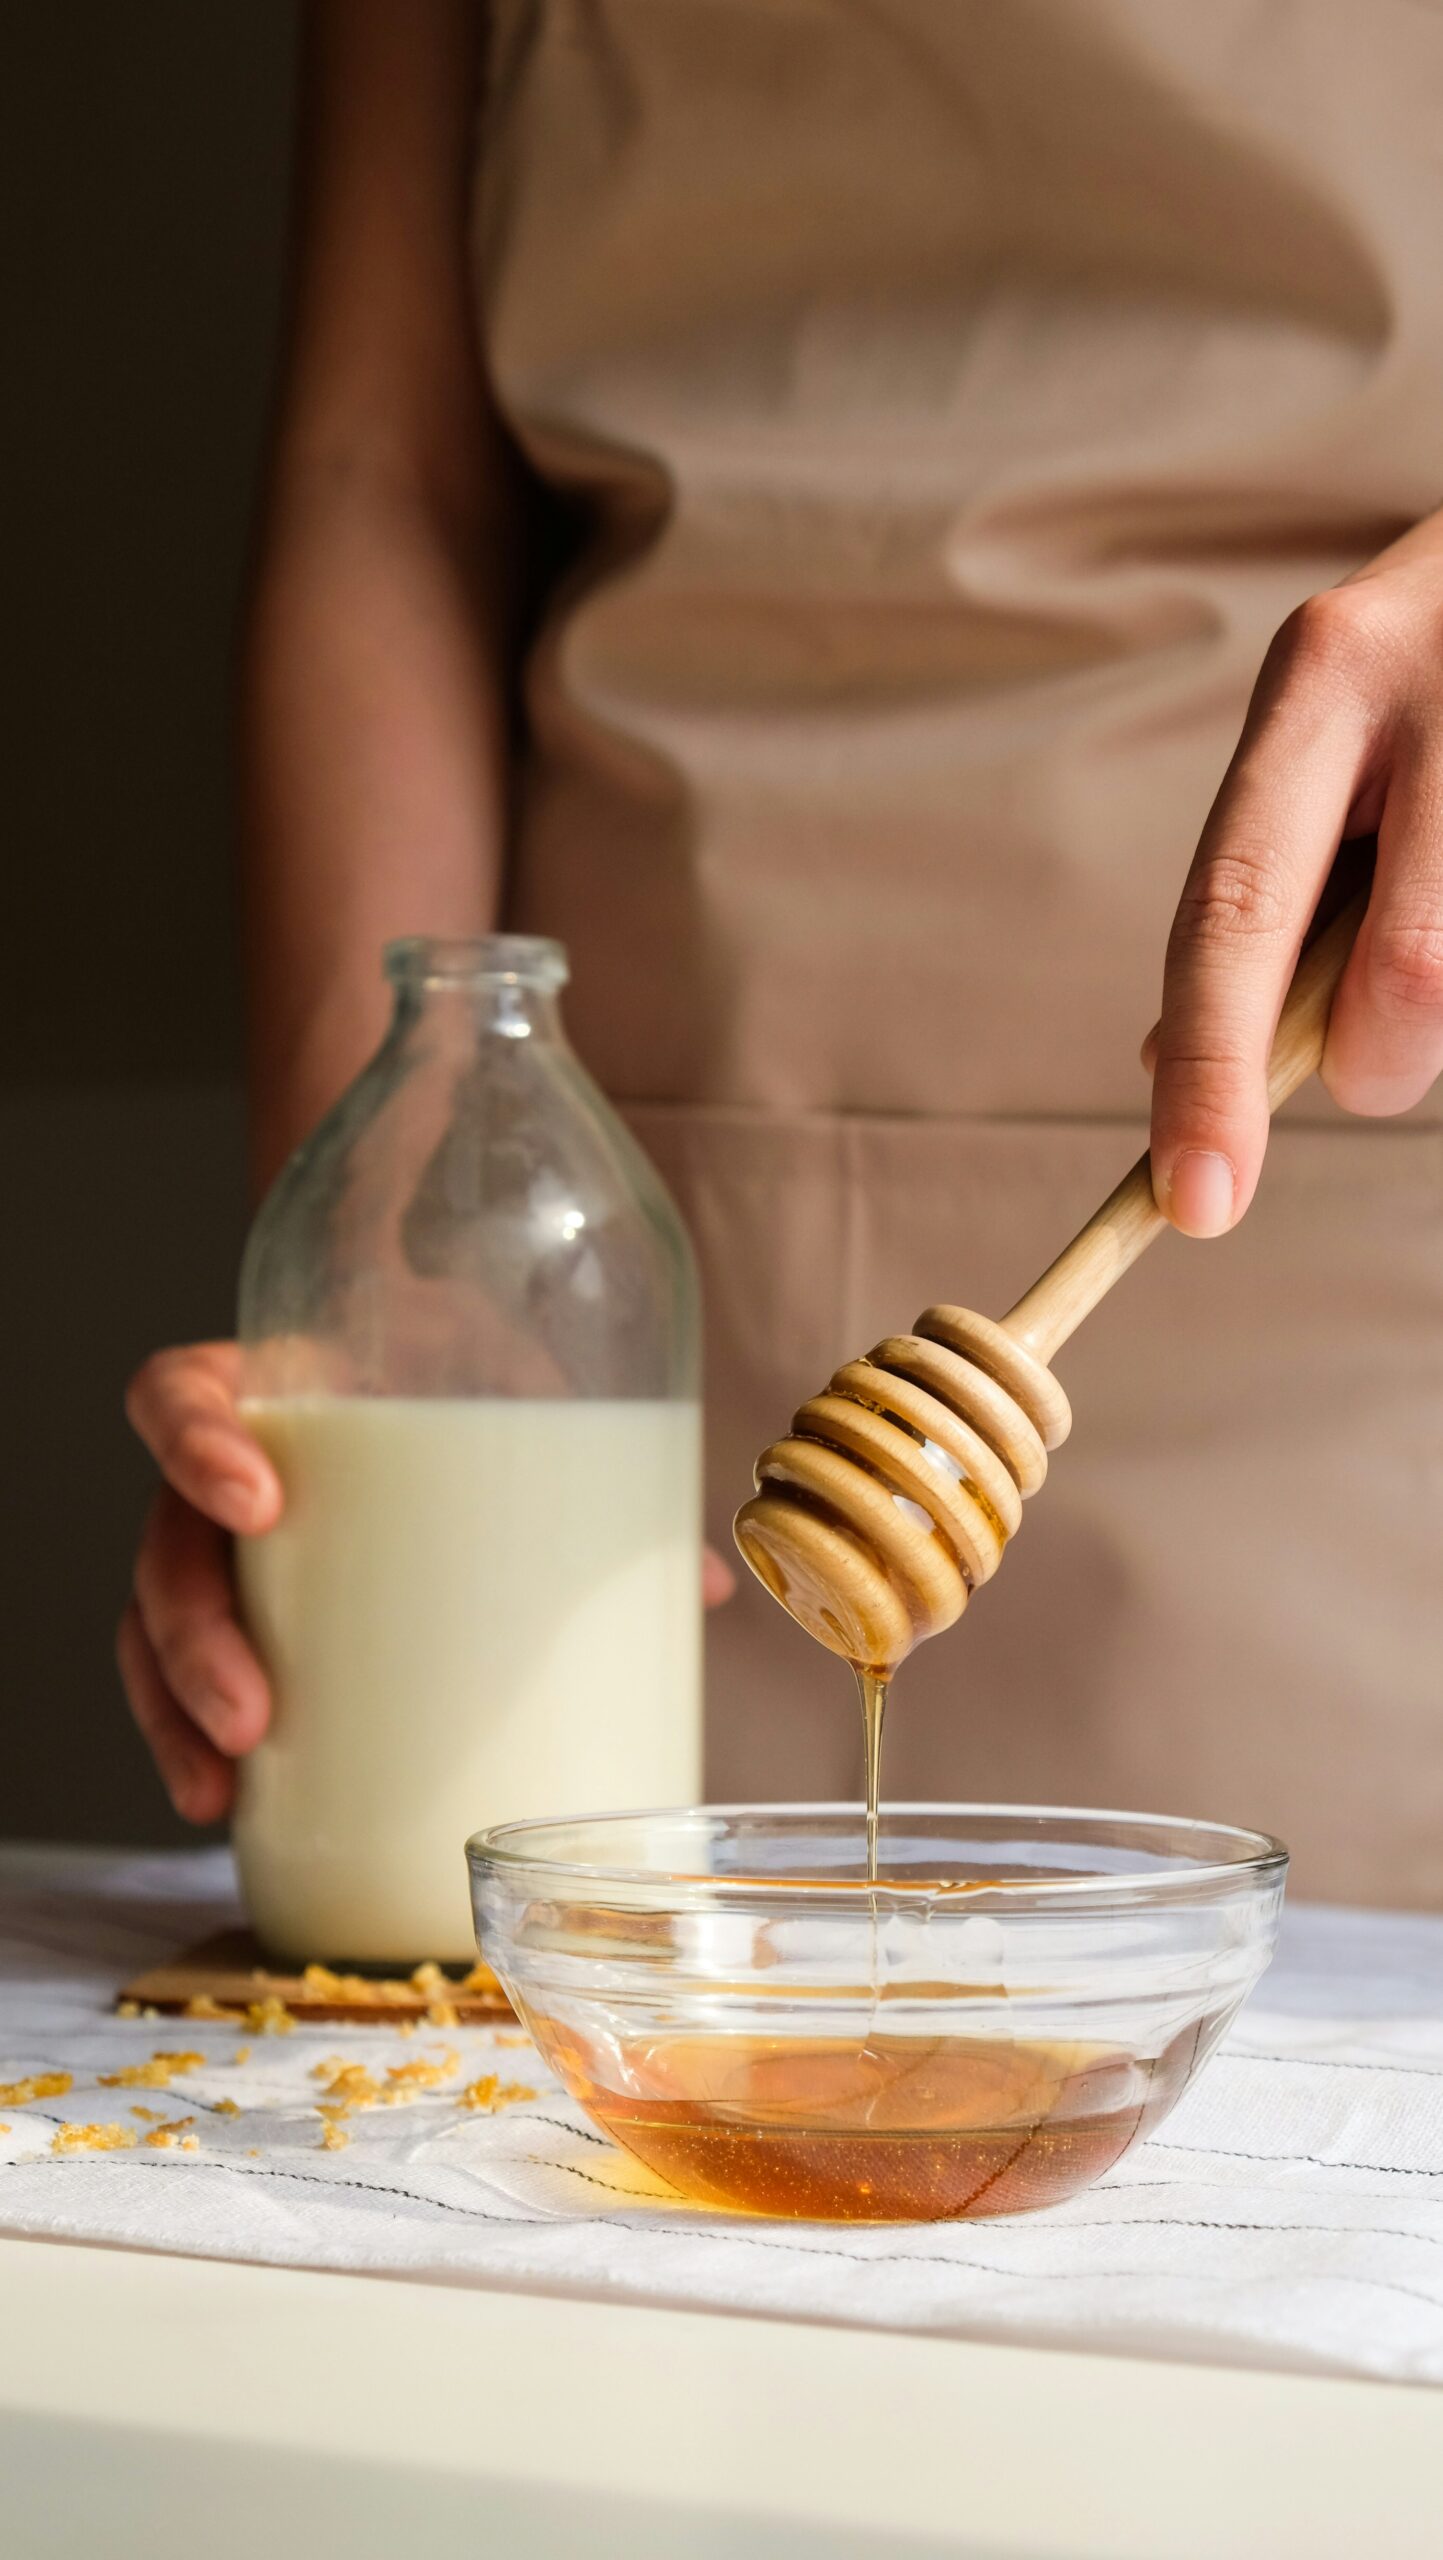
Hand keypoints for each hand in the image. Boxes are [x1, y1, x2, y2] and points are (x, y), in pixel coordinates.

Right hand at [120, 1343, 735, 1821]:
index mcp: (278, 1383)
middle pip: (164, 1545)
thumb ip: (604, 1458)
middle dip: (193, 1638)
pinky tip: (221, 1804)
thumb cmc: (480, 1368)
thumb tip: (708, 1587)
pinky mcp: (252, 1616)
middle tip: (255, 1714)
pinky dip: (192, 1744)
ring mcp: (229, 1547)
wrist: (460, 1365)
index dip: (193, 1443)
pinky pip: (183, 1681)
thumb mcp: (531, 1382)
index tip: (258, 1498)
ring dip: (175, 1710)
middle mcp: (229, 1465)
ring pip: (153, 1629)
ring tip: (223, 1782)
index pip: (180, 1395)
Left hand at [1148, 511, 1442, 1234]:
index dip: (1210, 1069)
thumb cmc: (1433, 668)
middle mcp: (1434, 690)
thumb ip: (1268, 880)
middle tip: (1369, 1052)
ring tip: (1440, 894)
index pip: (1236, 909)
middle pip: (1406, 978)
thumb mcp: (1330, 725)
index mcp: (1323, 677)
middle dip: (1377, 1062)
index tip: (1194, 1205)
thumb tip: (1170, 1064)